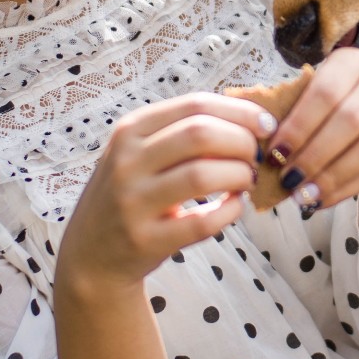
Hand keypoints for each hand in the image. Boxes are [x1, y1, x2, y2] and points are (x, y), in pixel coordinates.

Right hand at [57, 93, 274, 291]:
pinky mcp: (145, 239)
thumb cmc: (132, 193)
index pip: (195, 105)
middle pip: (201, 134)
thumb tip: (249, 119)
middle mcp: (127, 161)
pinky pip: (203, 222)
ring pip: (203, 176)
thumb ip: (183, 132)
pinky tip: (234, 206)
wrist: (91, 253)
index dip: (240, 112)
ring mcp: (133, 202)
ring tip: (246, 181)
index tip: (266, 124)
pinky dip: (230, 211)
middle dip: (242, 143)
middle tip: (256, 157)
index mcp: (131, 130)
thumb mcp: (141, 153)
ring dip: (239, 176)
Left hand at [261, 48, 358, 243]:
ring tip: (303, 196)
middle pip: (349, 120)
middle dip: (314, 155)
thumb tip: (253, 141)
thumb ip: (289, 112)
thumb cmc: (333, 109)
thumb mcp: (313, 98)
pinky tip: (322, 200)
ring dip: (332, 176)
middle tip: (287, 179)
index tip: (275, 153)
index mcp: (351, 62)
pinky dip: (347, 188)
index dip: (299, 125)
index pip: (325, 92)